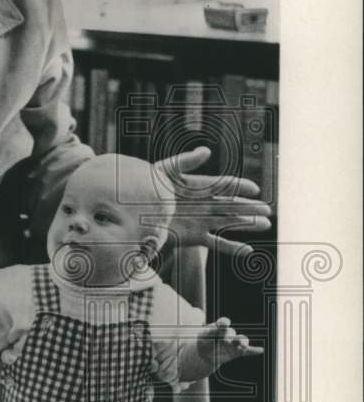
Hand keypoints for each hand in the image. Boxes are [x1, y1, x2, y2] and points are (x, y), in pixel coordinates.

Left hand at [154, 146, 271, 256]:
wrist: (134, 211)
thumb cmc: (148, 186)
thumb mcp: (166, 170)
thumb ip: (186, 161)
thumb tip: (207, 151)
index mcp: (198, 186)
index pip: (223, 185)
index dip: (239, 187)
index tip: (254, 189)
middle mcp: (203, 204)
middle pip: (231, 205)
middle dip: (250, 208)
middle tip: (268, 210)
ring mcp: (200, 221)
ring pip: (229, 223)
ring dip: (247, 224)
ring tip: (265, 224)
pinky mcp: (194, 237)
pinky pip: (216, 243)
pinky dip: (231, 247)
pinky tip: (247, 251)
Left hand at [197, 317, 263, 370]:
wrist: (205, 355)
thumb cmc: (204, 341)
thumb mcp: (204, 336)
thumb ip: (212, 331)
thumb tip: (219, 323)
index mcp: (219, 327)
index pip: (222, 323)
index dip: (224, 323)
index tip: (225, 323)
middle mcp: (228, 333)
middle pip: (231, 332)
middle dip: (229, 335)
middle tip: (226, 340)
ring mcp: (233, 343)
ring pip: (240, 340)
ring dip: (242, 341)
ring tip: (243, 344)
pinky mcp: (237, 352)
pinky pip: (246, 351)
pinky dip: (253, 351)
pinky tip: (260, 350)